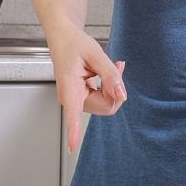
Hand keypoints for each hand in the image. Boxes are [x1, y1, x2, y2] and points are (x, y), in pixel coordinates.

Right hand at [47, 27, 125, 150]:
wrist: (63, 38)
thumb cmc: (73, 43)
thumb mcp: (95, 53)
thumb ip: (110, 74)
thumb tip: (121, 95)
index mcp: (68, 87)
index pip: (72, 113)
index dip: (74, 131)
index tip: (72, 147)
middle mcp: (70, 98)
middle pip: (105, 106)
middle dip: (115, 89)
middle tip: (117, 66)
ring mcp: (76, 101)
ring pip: (107, 104)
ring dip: (114, 87)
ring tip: (112, 66)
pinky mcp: (82, 99)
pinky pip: (104, 100)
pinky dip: (110, 87)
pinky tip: (108, 73)